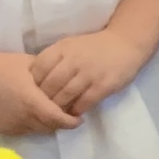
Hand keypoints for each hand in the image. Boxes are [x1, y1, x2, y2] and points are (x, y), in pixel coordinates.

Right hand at [0, 49, 81, 136]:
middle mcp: (23, 117)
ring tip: (45, 111)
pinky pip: (23, 130)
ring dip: (44, 123)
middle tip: (64, 113)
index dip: (70, 121)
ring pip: (37, 130)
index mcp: (32, 101)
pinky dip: (29, 124)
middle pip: (50, 127)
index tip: (78, 118)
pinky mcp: (2, 129)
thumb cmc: (3, 64)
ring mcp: (12, 125)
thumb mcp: (31, 65)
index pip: (58, 119)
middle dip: (59, 122)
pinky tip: (27, 112)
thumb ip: (50, 77)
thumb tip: (68, 84)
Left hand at [30, 28, 147, 116]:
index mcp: (62, 48)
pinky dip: (76, 110)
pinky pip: (84, 102)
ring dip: (60, 107)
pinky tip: (74, 113)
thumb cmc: (94, 47)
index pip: (39, 68)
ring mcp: (89, 73)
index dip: (34, 83)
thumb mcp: (71, 45)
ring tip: (58, 114)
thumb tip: (38, 80)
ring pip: (66, 95)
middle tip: (44, 108)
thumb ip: (55, 58)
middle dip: (45, 99)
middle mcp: (73, 60)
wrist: (124, 44)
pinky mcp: (103, 85)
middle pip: (50, 85)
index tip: (35, 92)